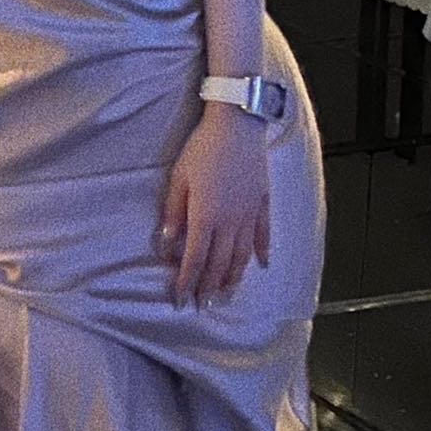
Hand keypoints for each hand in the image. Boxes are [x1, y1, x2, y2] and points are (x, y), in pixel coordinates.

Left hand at [160, 104, 269, 308]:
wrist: (237, 124)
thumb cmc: (203, 148)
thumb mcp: (179, 178)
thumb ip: (174, 212)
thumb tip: (166, 244)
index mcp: (206, 216)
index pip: (194, 258)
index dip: (187, 281)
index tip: (180, 300)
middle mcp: (230, 222)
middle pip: (219, 262)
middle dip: (209, 286)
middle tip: (203, 305)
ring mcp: (249, 214)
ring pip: (242, 255)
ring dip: (234, 278)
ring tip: (227, 295)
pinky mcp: (262, 203)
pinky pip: (263, 234)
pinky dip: (262, 252)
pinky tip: (261, 265)